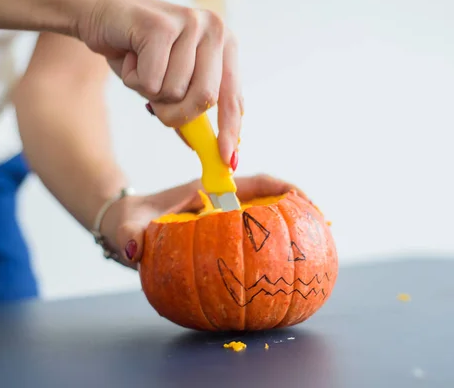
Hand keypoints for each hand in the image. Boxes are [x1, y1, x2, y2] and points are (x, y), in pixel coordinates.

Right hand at [77, 0, 242, 166]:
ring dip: (150, 92)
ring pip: (174, 92)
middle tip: (158, 105)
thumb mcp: (170, 83)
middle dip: (177, 113)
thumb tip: (205, 148)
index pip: (232, 97)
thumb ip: (190, 110)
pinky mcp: (161, 26)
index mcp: (224, 45)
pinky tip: (130, 57)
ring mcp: (189, 24)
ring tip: (142, 66)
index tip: (227, 159)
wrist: (101, 15)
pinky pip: (151, 81)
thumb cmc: (139, 51)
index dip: (230, 131)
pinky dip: (133, 79)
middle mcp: (214, 30)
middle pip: (205, 99)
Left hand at [99, 174, 306, 269]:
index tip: (303, 199)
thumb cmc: (131, 219)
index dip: (281, 188)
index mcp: (207, 190)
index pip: (252, 182)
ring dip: (293, 229)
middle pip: (269, 200)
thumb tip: (136, 248)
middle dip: (299, 209)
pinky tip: (288, 272)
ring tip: (320, 249)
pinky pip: (254, 241)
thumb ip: (130, 234)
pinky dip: (275, 249)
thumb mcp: (129, 224)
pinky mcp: (224, 236)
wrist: (128, 224)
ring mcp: (225, 219)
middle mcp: (222, 202)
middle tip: (325, 227)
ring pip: (266, 219)